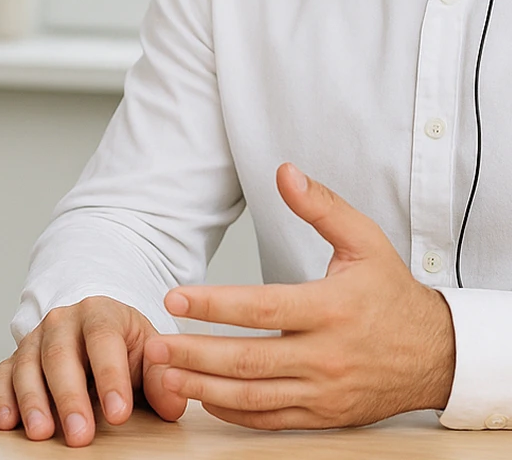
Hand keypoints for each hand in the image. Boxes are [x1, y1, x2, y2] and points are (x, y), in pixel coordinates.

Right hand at [0, 296, 186, 446]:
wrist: (98, 333)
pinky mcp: (15, 360)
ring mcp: (36, 339)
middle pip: (60, 353)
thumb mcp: (150, 354)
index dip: (110, 375)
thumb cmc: (126, 347)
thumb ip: (162, 376)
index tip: (119, 413)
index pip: (103, 337)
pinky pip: (2, 375)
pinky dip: (1, 398)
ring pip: (27, 364)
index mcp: (100, 312)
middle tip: (80, 435)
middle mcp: (63, 321)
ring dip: (33, 400)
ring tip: (42, 433)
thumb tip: (169, 397)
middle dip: (69, 396)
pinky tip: (8, 421)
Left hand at [147, 163, 455, 429]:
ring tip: (163, 374)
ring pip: (254, 397)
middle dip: (195, 353)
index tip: (175, 297)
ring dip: (204, 388)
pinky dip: (233, 413)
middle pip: (248, 360)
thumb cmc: (392, 292)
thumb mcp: (364, 240)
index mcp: (330, 308)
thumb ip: (321, 205)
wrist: (438, 354)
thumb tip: (284, 172)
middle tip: (153, 344)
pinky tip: (202, 397)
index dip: (214, 304)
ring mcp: (324, 392)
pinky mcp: (324, 416)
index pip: (261, 307)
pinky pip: (271, 420)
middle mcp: (326, 355)